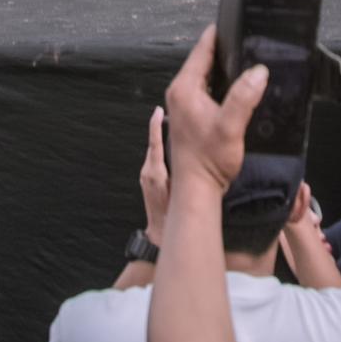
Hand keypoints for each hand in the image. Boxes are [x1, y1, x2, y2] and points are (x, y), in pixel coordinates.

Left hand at [136, 104, 173, 243]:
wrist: (160, 231)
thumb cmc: (174, 214)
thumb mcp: (183, 191)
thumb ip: (187, 173)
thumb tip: (195, 154)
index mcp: (156, 172)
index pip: (154, 142)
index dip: (156, 124)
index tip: (158, 110)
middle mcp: (148, 171)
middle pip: (154, 143)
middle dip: (161, 129)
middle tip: (171, 115)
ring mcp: (145, 175)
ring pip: (154, 151)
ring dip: (163, 140)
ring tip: (174, 129)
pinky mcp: (146, 179)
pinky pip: (154, 159)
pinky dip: (160, 151)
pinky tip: (170, 150)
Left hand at [160, 28, 263, 197]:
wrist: (198, 189)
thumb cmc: (208, 161)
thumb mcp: (230, 126)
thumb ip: (244, 96)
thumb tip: (258, 71)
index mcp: (185, 88)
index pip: (202, 49)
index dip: (219, 34)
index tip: (235, 21)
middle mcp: (180, 93)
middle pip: (205, 60)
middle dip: (225, 51)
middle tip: (248, 42)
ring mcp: (184, 104)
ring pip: (207, 75)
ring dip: (225, 70)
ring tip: (247, 63)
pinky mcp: (191, 115)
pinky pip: (208, 89)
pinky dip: (222, 85)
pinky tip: (238, 90)